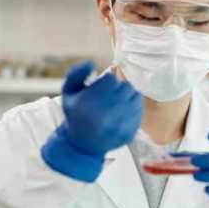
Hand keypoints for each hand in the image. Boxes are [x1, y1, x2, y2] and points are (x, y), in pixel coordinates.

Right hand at [41, 61, 143, 181]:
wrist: (83, 144)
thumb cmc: (76, 115)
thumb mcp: (68, 92)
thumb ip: (76, 73)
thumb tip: (91, 63)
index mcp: (90, 104)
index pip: (111, 80)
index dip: (107, 81)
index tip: (101, 87)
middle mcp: (106, 115)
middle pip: (125, 87)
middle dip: (118, 88)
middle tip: (110, 95)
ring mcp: (120, 125)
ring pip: (135, 96)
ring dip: (127, 96)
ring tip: (117, 102)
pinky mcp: (130, 132)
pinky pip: (139, 110)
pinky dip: (133, 107)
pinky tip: (123, 111)